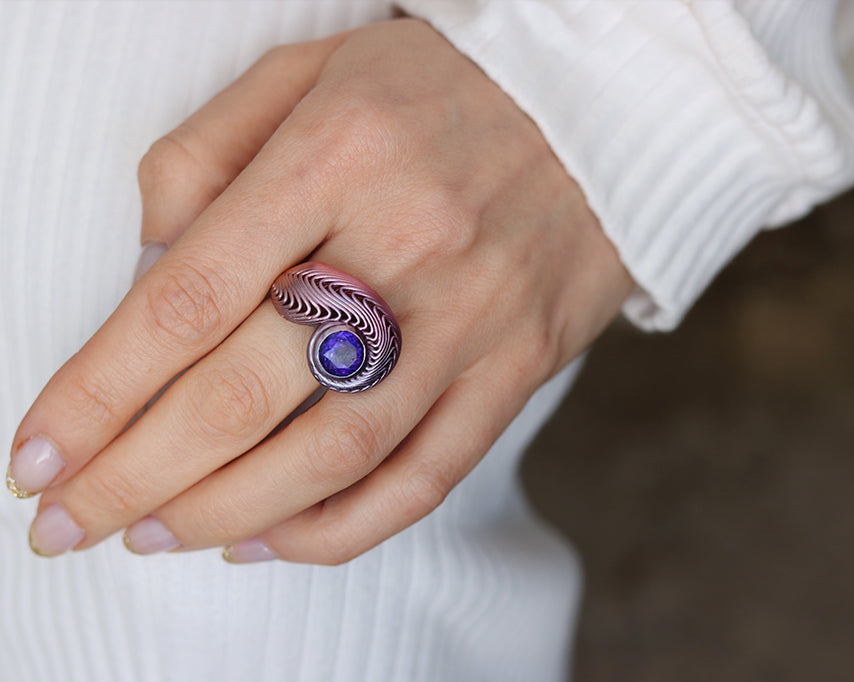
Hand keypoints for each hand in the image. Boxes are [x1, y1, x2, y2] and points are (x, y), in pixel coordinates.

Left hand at [8, 19, 631, 563]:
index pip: (192, 295)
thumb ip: (209, 153)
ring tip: (154, 536)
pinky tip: (272, 538)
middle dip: (139, 474)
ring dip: (227, 513)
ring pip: (336, 452)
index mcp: (338, 154)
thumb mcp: (313, 72)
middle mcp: (407, 243)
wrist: (601, 115)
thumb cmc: (442, 89)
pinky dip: (340, 526)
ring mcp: (472, 317)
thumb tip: (149, 266)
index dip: (100, 389)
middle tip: (69, 522)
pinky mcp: (517, 368)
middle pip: (249, 390)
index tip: (40, 453)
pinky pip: (426, 473)